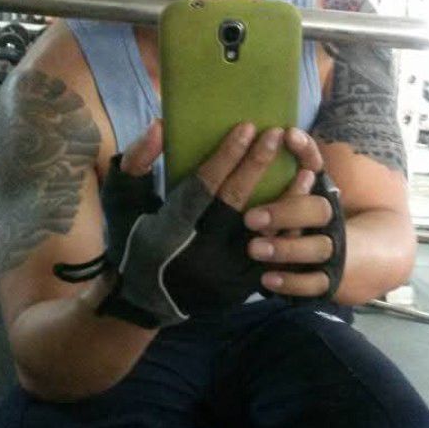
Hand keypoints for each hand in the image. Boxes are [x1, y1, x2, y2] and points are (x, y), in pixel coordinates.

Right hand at [56, 119, 291, 327]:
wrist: (143, 301)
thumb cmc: (131, 239)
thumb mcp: (123, 200)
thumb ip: (137, 161)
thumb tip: (160, 126)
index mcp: (170, 230)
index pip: (205, 187)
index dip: (227, 156)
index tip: (247, 127)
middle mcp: (200, 253)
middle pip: (237, 203)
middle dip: (258, 165)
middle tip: (276, 134)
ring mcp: (224, 274)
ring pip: (265, 231)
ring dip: (287, 197)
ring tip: (305, 167)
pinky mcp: (241, 287)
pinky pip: (273, 255)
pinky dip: (289, 228)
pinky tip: (303, 204)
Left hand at [244, 129, 345, 299]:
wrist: (371, 257)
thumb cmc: (324, 214)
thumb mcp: (320, 183)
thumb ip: (307, 157)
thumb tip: (288, 133)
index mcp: (330, 197)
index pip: (319, 175)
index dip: (301, 165)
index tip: (274, 167)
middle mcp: (335, 223)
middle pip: (318, 213)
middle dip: (286, 213)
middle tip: (251, 218)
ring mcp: (334, 253)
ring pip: (315, 250)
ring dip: (285, 249)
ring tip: (254, 248)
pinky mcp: (329, 281)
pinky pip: (313, 286)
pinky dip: (291, 284)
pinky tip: (267, 281)